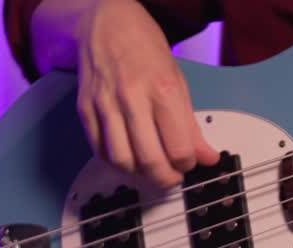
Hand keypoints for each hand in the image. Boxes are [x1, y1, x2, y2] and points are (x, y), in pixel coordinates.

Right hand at [39, 0, 219, 186]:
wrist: (106, 22)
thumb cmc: (145, 49)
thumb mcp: (179, 81)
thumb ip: (191, 125)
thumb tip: (207, 157)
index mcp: (163, 90)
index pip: (179, 148)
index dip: (188, 164)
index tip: (189, 163)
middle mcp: (132, 98)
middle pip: (150, 160)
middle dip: (166, 179)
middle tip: (172, 177)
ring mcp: (105, 105)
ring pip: (122, 160)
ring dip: (140, 175)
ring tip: (151, 170)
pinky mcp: (85, 110)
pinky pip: (99, 151)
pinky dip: (116, 163)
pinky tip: (129, 158)